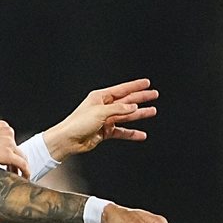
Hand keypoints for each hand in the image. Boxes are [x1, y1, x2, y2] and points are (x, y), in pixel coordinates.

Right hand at [0, 121, 29, 178]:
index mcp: (1, 126)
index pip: (10, 140)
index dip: (9, 151)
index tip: (6, 160)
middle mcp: (8, 132)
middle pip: (17, 148)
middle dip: (15, 160)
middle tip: (12, 170)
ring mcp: (9, 143)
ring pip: (22, 157)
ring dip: (20, 168)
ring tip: (17, 176)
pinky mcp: (8, 155)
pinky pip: (23, 165)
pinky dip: (25, 172)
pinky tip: (24, 178)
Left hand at [43, 79, 157, 160]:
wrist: (68, 140)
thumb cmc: (78, 123)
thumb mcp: (100, 112)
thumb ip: (118, 109)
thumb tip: (133, 107)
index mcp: (99, 97)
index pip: (121, 89)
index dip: (134, 86)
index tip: (146, 83)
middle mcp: (103, 107)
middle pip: (126, 101)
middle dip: (141, 98)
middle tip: (154, 95)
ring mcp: (104, 120)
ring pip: (126, 116)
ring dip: (139, 114)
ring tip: (152, 112)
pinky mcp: (104, 131)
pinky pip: (121, 131)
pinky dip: (131, 133)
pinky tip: (141, 134)